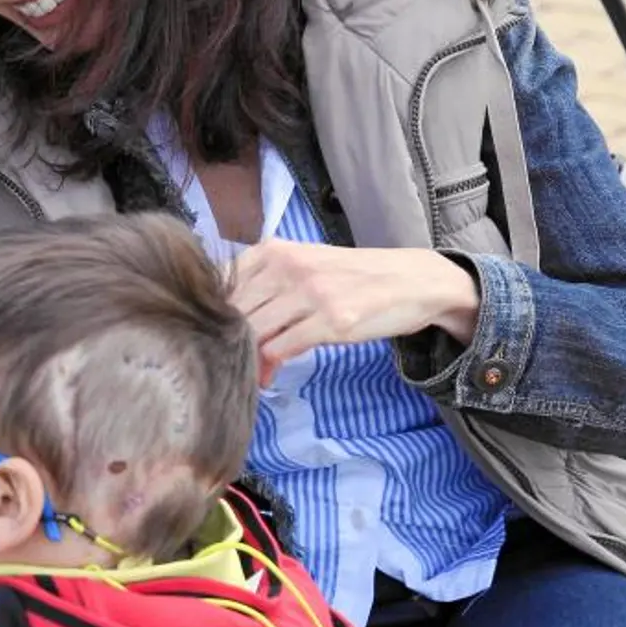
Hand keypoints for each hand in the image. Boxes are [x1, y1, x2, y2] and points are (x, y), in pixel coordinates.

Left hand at [230, 241, 479, 383]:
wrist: (413, 280)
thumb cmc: (353, 276)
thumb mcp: (305, 265)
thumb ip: (265, 282)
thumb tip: (225, 318)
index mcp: (275, 251)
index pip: (223, 285)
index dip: (213, 316)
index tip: (212, 336)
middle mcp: (288, 267)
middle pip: (235, 311)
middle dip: (226, 341)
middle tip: (225, 362)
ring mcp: (311, 293)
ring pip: (254, 331)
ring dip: (245, 358)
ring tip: (245, 373)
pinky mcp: (331, 320)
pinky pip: (282, 348)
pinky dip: (269, 367)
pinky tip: (269, 375)